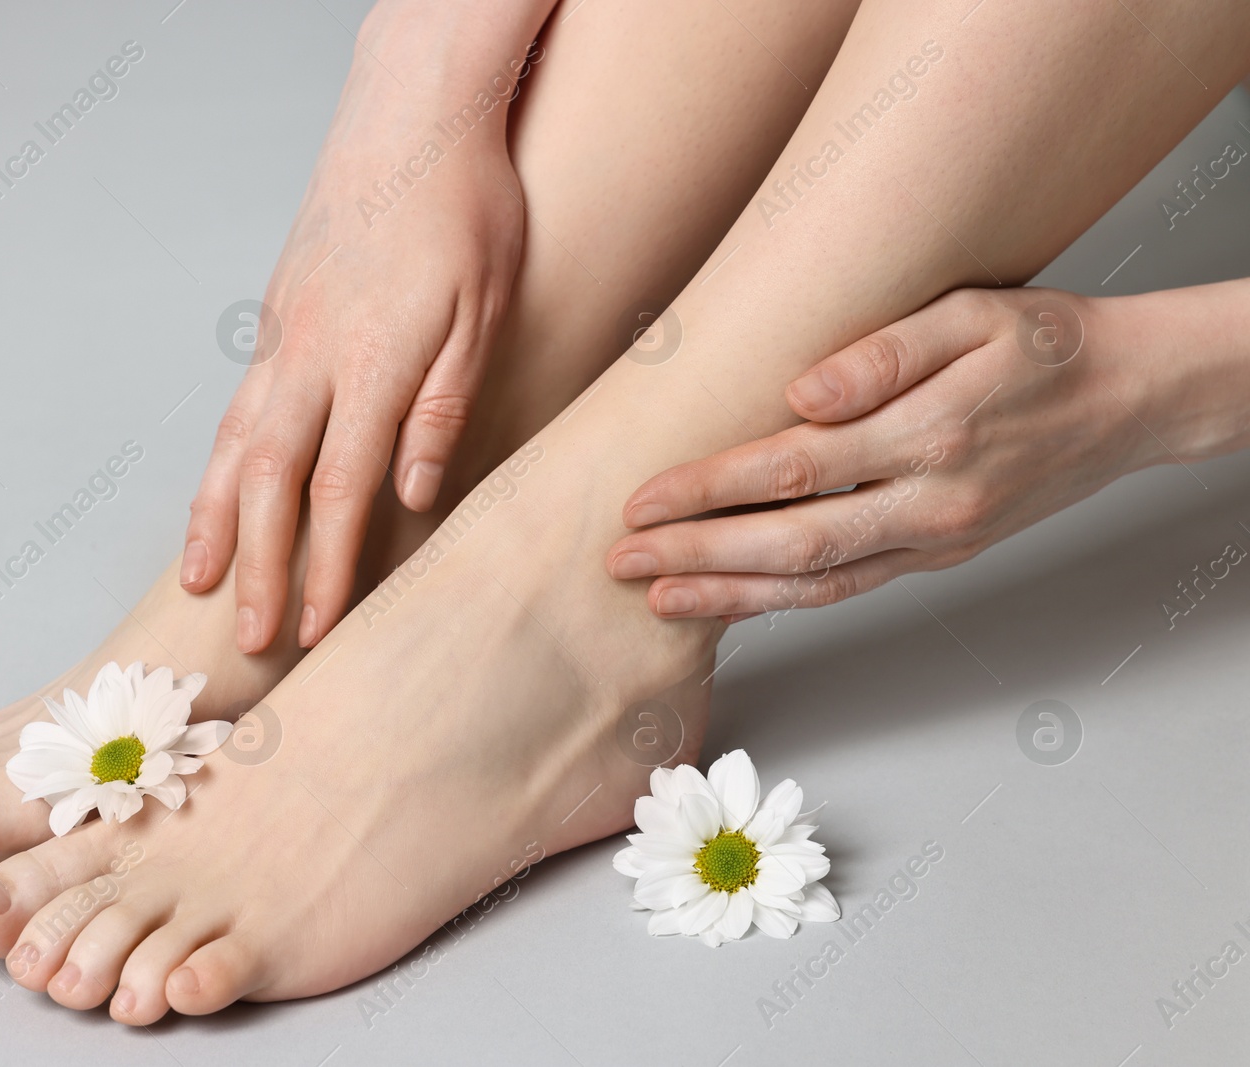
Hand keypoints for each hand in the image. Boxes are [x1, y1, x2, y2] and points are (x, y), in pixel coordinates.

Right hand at [182, 16, 542, 651]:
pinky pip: (236, 404)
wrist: (413, 116)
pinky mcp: (276, 317)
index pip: (340, 489)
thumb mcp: (485, 309)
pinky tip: (216, 494)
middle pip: (269, 481)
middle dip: (257, 565)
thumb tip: (413, 492)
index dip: (324, 566)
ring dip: (215, 520)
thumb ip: (445, 404)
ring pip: (234, 443)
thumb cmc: (464, 209)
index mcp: (372, 361)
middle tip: (249, 636)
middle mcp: (312, 355)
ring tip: (199, 582)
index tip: (315, 625)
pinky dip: (219, 461)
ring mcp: (285, 334)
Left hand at [607, 287, 1203, 619]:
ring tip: (656, 596)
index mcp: (932, 434)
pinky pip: (851, 587)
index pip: (792, 469)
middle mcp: (933, 502)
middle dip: (697, 555)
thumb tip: (802, 396)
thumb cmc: (1049, 343)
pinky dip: (785, 601)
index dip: (709, 489)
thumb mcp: (975, 314)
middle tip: (620, 561)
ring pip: (818, 583)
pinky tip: (732, 601)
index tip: (643, 500)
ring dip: (730, 594)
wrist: (1135, 396)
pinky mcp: (941, 555)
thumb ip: (885, 353)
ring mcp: (938, 539)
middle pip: (792, 542)